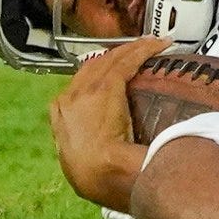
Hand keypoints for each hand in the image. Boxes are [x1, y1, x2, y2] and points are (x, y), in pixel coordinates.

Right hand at [49, 36, 168, 211]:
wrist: (98, 171)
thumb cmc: (93, 176)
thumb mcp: (81, 160)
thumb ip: (87, 147)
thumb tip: (103, 150)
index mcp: (60, 113)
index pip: (81, 84)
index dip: (99, 74)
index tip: (116, 71)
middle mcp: (70, 95)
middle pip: (96, 65)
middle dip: (116, 56)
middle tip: (137, 51)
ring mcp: (87, 88)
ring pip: (113, 58)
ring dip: (133, 48)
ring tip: (151, 43)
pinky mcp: (108, 84)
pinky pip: (128, 59)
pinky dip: (144, 49)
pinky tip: (159, 44)